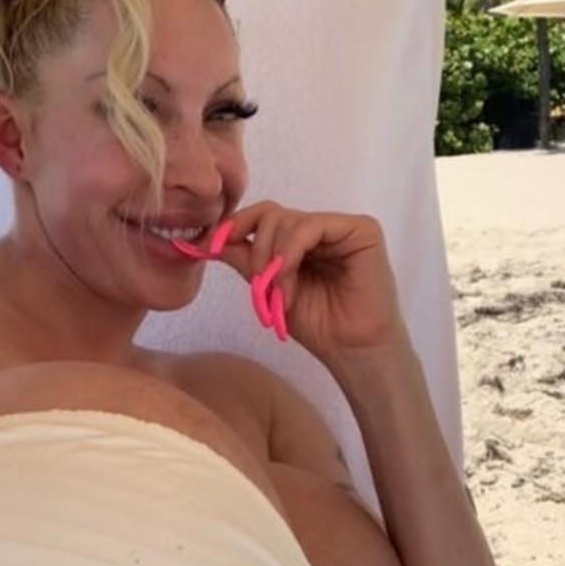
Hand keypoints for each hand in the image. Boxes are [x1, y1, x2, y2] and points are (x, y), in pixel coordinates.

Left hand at [216, 201, 408, 363]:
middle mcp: (320, 228)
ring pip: (288, 220)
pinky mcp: (361, 230)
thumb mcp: (268, 288)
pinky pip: (311, 226)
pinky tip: (289, 281)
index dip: (233, 226)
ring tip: (280, 297)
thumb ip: (243, 259)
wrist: (353, 351)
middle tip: (258, 287)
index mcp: (299, 239)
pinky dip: (291, 253)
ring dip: (275, 262)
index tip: (207, 247)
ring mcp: (341, 227)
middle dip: (256, 252)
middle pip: (271, 214)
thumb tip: (203, 240)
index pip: (262, 216)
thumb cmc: (318, 325)